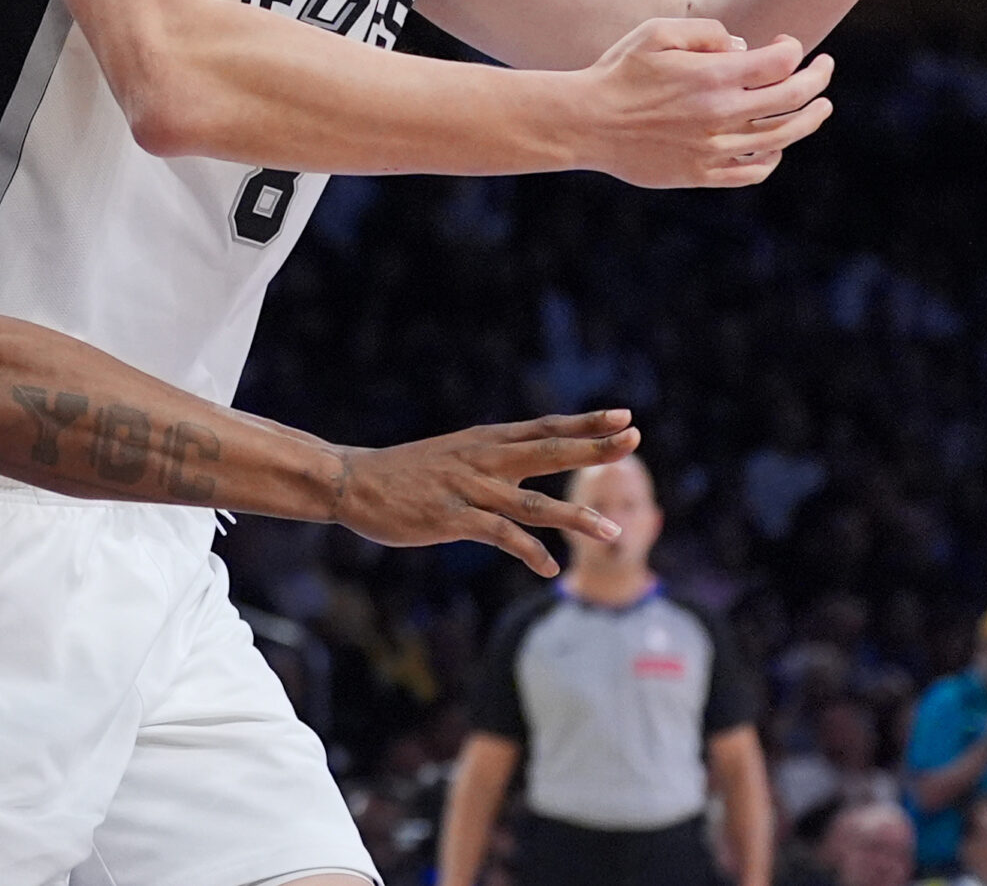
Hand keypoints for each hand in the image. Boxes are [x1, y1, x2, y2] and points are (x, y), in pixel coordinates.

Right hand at [328, 410, 640, 576]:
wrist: (354, 482)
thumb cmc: (406, 472)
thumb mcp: (455, 454)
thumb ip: (491, 458)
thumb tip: (525, 456)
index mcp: (485, 441)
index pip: (545, 427)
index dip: (585, 423)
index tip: (624, 416)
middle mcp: (483, 459)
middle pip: (548, 451)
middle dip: (593, 448)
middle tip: (633, 439)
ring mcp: (469, 489)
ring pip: (533, 503)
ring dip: (575, 517)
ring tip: (613, 532)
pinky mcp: (453, 519)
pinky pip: (501, 536)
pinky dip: (529, 553)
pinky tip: (550, 570)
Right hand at [578, 20, 832, 187]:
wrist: (583, 123)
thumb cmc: (618, 73)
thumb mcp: (656, 33)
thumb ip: (705, 32)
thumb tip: (742, 46)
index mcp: (713, 76)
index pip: (780, 62)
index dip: (793, 49)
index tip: (786, 45)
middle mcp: (720, 114)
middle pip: (793, 98)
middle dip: (818, 79)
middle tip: (825, 68)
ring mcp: (713, 148)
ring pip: (783, 136)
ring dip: (810, 119)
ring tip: (821, 108)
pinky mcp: (701, 174)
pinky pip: (753, 170)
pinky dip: (774, 157)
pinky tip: (776, 145)